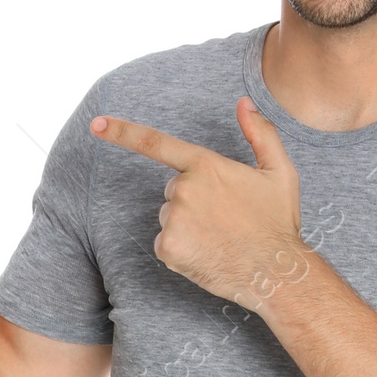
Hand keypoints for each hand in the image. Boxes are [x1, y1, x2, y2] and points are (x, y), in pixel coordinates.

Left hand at [90, 96, 306, 303]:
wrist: (276, 272)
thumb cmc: (278, 223)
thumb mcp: (280, 172)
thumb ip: (260, 133)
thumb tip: (244, 103)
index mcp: (205, 165)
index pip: (156, 143)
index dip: (122, 132)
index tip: (96, 125)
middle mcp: (184, 188)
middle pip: (174, 190)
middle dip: (193, 201)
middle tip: (225, 219)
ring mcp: (174, 220)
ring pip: (170, 218)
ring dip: (188, 227)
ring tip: (219, 238)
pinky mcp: (168, 248)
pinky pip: (166, 244)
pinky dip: (182, 251)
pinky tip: (208, 254)